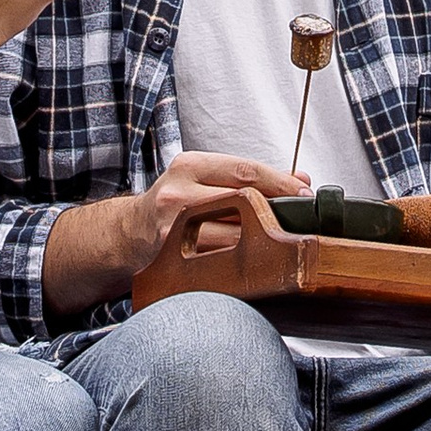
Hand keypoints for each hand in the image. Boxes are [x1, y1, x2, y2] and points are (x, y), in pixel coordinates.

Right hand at [42, 152, 304, 320]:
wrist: (126, 235)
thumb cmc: (170, 206)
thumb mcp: (201, 179)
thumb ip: (246, 178)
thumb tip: (300, 180)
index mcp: (189, 166)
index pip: (246, 170)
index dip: (281, 182)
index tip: (304, 191)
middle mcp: (178, 193)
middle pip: (243, 200)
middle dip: (278, 210)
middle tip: (301, 219)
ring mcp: (173, 228)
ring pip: (235, 236)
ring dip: (264, 239)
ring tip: (283, 241)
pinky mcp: (173, 258)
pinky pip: (220, 262)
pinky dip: (243, 262)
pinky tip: (257, 263)